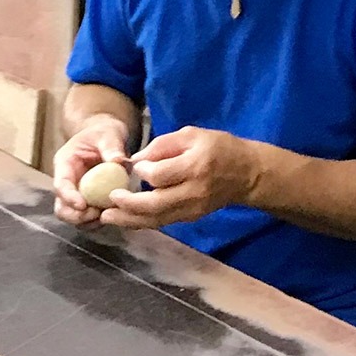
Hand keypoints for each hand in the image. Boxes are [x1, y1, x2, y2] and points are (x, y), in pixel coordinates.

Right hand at [51, 115, 130, 225]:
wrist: (106, 137)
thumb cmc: (104, 133)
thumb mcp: (108, 134)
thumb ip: (112, 147)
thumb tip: (118, 161)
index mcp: (65, 163)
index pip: (61, 184)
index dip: (69, 198)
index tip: (83, 205)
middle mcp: (68, 182)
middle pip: (61, 207)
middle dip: (76, 216)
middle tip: (97, 214)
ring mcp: (77, 193)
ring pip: (74, 217)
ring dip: (88, 222)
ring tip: (107, 215)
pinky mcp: (89, 201)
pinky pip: (89, 218)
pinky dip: (98, 221)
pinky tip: (113, 214)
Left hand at [98, 126, 259, 229]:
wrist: (247, 173)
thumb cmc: (219, 148)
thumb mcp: (192, 134)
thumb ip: (162, 145)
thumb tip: (136, 160)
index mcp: (195, 166)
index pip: (160, 175)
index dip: (142, 172)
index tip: (135, 166)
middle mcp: (194, 191)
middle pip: (155, 204)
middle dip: (128, 204)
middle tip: (108, 200)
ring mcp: (194, 208)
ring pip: (157, 219)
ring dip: (130, 220)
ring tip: (108, 217)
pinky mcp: (192, 217)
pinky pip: (164, 222)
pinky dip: (143, 222)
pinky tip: (126, 219)